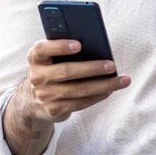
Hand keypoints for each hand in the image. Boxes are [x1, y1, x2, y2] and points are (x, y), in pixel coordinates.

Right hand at [14, 38, 130, 126]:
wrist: (33, 101)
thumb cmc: (50, 70)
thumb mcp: (49, 59)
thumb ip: (62, 50)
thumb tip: (95, 46)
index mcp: (35, 58)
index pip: (42, 49)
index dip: (59, 46)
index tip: (79, 45)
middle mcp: (37, 77)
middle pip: (66, 71)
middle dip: (92, 68)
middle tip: (112, 65)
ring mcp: (45, 95)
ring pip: (78, 90)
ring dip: (103, 85)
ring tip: (122, 80)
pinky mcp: (54, 110)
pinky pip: (80, 102)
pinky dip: (98, 96)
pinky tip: (110, 90)